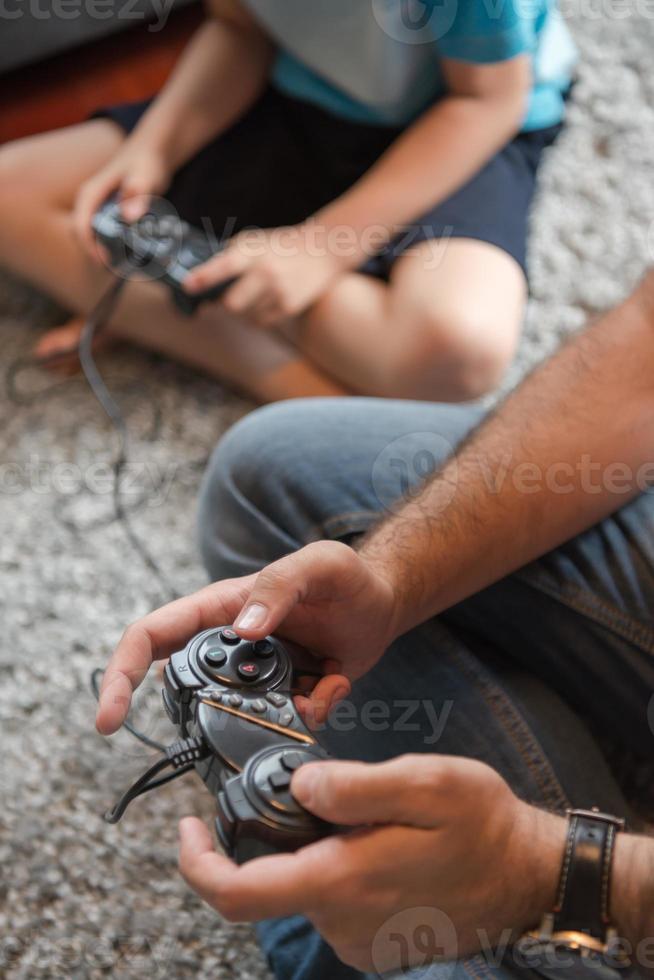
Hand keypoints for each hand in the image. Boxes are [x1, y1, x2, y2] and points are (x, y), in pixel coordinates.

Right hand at [74, 140, 172, 258]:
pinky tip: (133, 255)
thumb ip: (138, 194)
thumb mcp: (145, 177)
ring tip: (128, 265)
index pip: (80, 226)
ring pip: (96, 238)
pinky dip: (118, 247)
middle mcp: (90, 204)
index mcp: (90, 195)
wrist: (151, 154)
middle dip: (99, 254)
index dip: (89, 247)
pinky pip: (107, 236)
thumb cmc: (146, 162)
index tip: (103, 262)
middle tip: (119, 270)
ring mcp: (99, 210)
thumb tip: (129, 216)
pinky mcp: (110, 215)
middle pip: (86, 236)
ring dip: (109, 253)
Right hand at [95, 541, 397, 735]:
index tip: (107, 719)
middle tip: (265, 701)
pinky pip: (286, 723)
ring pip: (239, 716)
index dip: (120, 675)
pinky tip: (335, 681)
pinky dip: (314, 711)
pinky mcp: (283, 699)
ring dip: (277, 715)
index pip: (150, 637)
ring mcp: (254, 677)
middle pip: (187, 690)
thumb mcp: (319, 565)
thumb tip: (243, 629)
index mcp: (218, 609)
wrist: (382, 603)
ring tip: (319, 682)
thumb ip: (279, 587)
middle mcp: (228, 646)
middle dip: (211, 710)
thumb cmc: (346, 577)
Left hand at [179, 754, 565, 972]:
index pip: (237, 892)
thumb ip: (358, 786)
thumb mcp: (427, 784)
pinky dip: (337, 868)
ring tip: (363, 814)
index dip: (197, 862)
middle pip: (268, 883)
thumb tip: (300, 784)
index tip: (187, 825)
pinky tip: (377, 842)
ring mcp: (359, 939)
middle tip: (308, 791)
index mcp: (342, 881)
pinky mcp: (375, 942)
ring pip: (304, 887)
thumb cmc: (483, 825)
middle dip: (272, 836)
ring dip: (313, 849)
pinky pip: (333, 901)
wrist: (529, 877)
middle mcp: (342, 921)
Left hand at [184, 225, 346, 325]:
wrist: (323, 249)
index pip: (225, 265)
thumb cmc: (281, 245)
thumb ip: (231, 255)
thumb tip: (200, 278)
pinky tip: (269, 300)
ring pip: (245, 316)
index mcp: (254, 251)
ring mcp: (279, 291)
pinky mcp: (290, 306)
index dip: (204, 277)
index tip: (187, 286)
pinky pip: (261, 322)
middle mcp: (266, 271)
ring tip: (257, 294)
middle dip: (225, 304)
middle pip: (231, 304)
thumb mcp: (255, 240)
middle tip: (227, 297)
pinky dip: (258, 316)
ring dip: (244, 310)